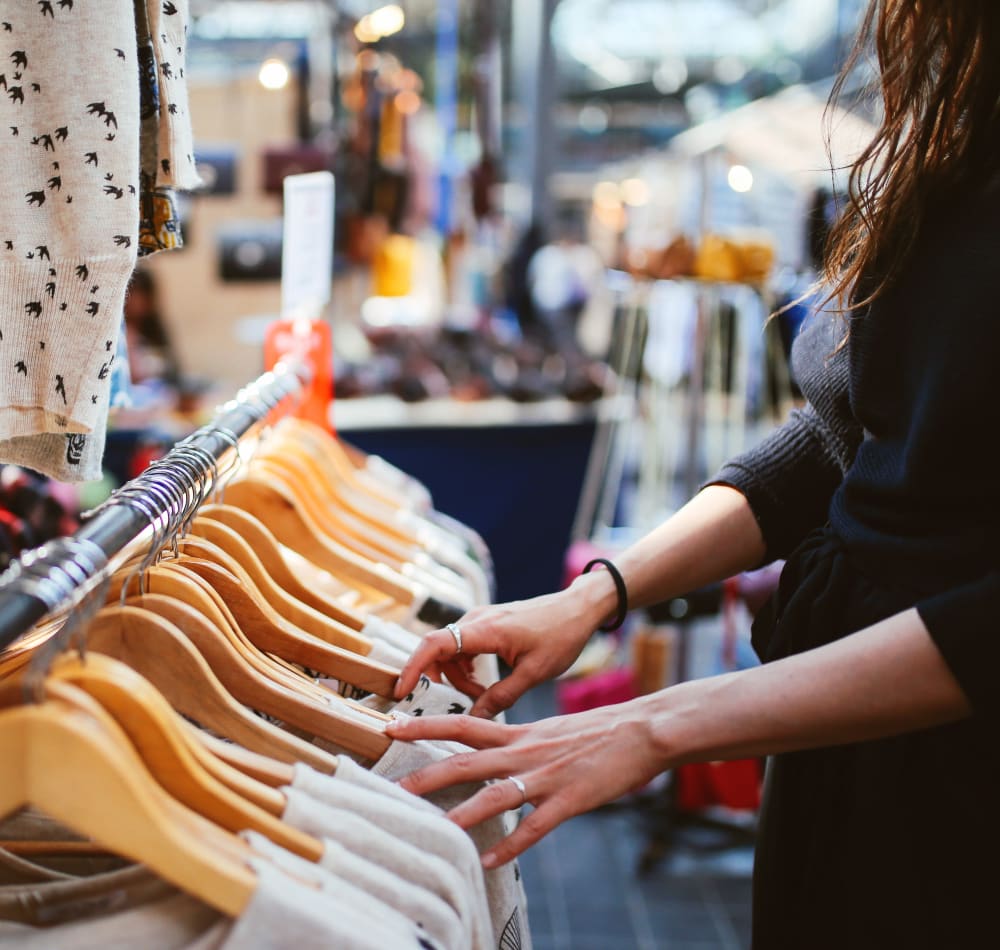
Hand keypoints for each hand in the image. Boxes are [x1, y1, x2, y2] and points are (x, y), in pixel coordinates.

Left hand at [384, 699, 668, 867]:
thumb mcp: (549, 729)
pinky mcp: (570, 799)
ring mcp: (547, 776)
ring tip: (436, 829)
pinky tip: (492, 860)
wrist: (642, 729)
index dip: (425, 725)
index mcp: (519, 732)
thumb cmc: (597, 730)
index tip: (392, 724)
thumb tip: (492, 752)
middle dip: (428, 773)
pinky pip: (536, 827)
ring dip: (463, 812)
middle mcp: (525, 750)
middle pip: (467, 759)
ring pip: (497, 794)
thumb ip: (519, 741)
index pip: (462, 723)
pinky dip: (512, 845)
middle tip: (393, 786)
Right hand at [394, 583, 613, 717]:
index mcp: (486, 629)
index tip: (402, 691)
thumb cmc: (561, 636)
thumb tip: (473, 720)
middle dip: (441, 679)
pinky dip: (465, 666)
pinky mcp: (486, 622)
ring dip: (456, 675)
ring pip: (450, 650)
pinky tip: (484, 682)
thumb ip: (501, 697)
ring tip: (483, 693)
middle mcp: (477, 619)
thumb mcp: (534, 673)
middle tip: (464, 700)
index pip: (435, 644)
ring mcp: (480, 619)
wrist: (578, 608)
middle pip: (438, 650)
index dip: (413, 667)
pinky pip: (462, 645)